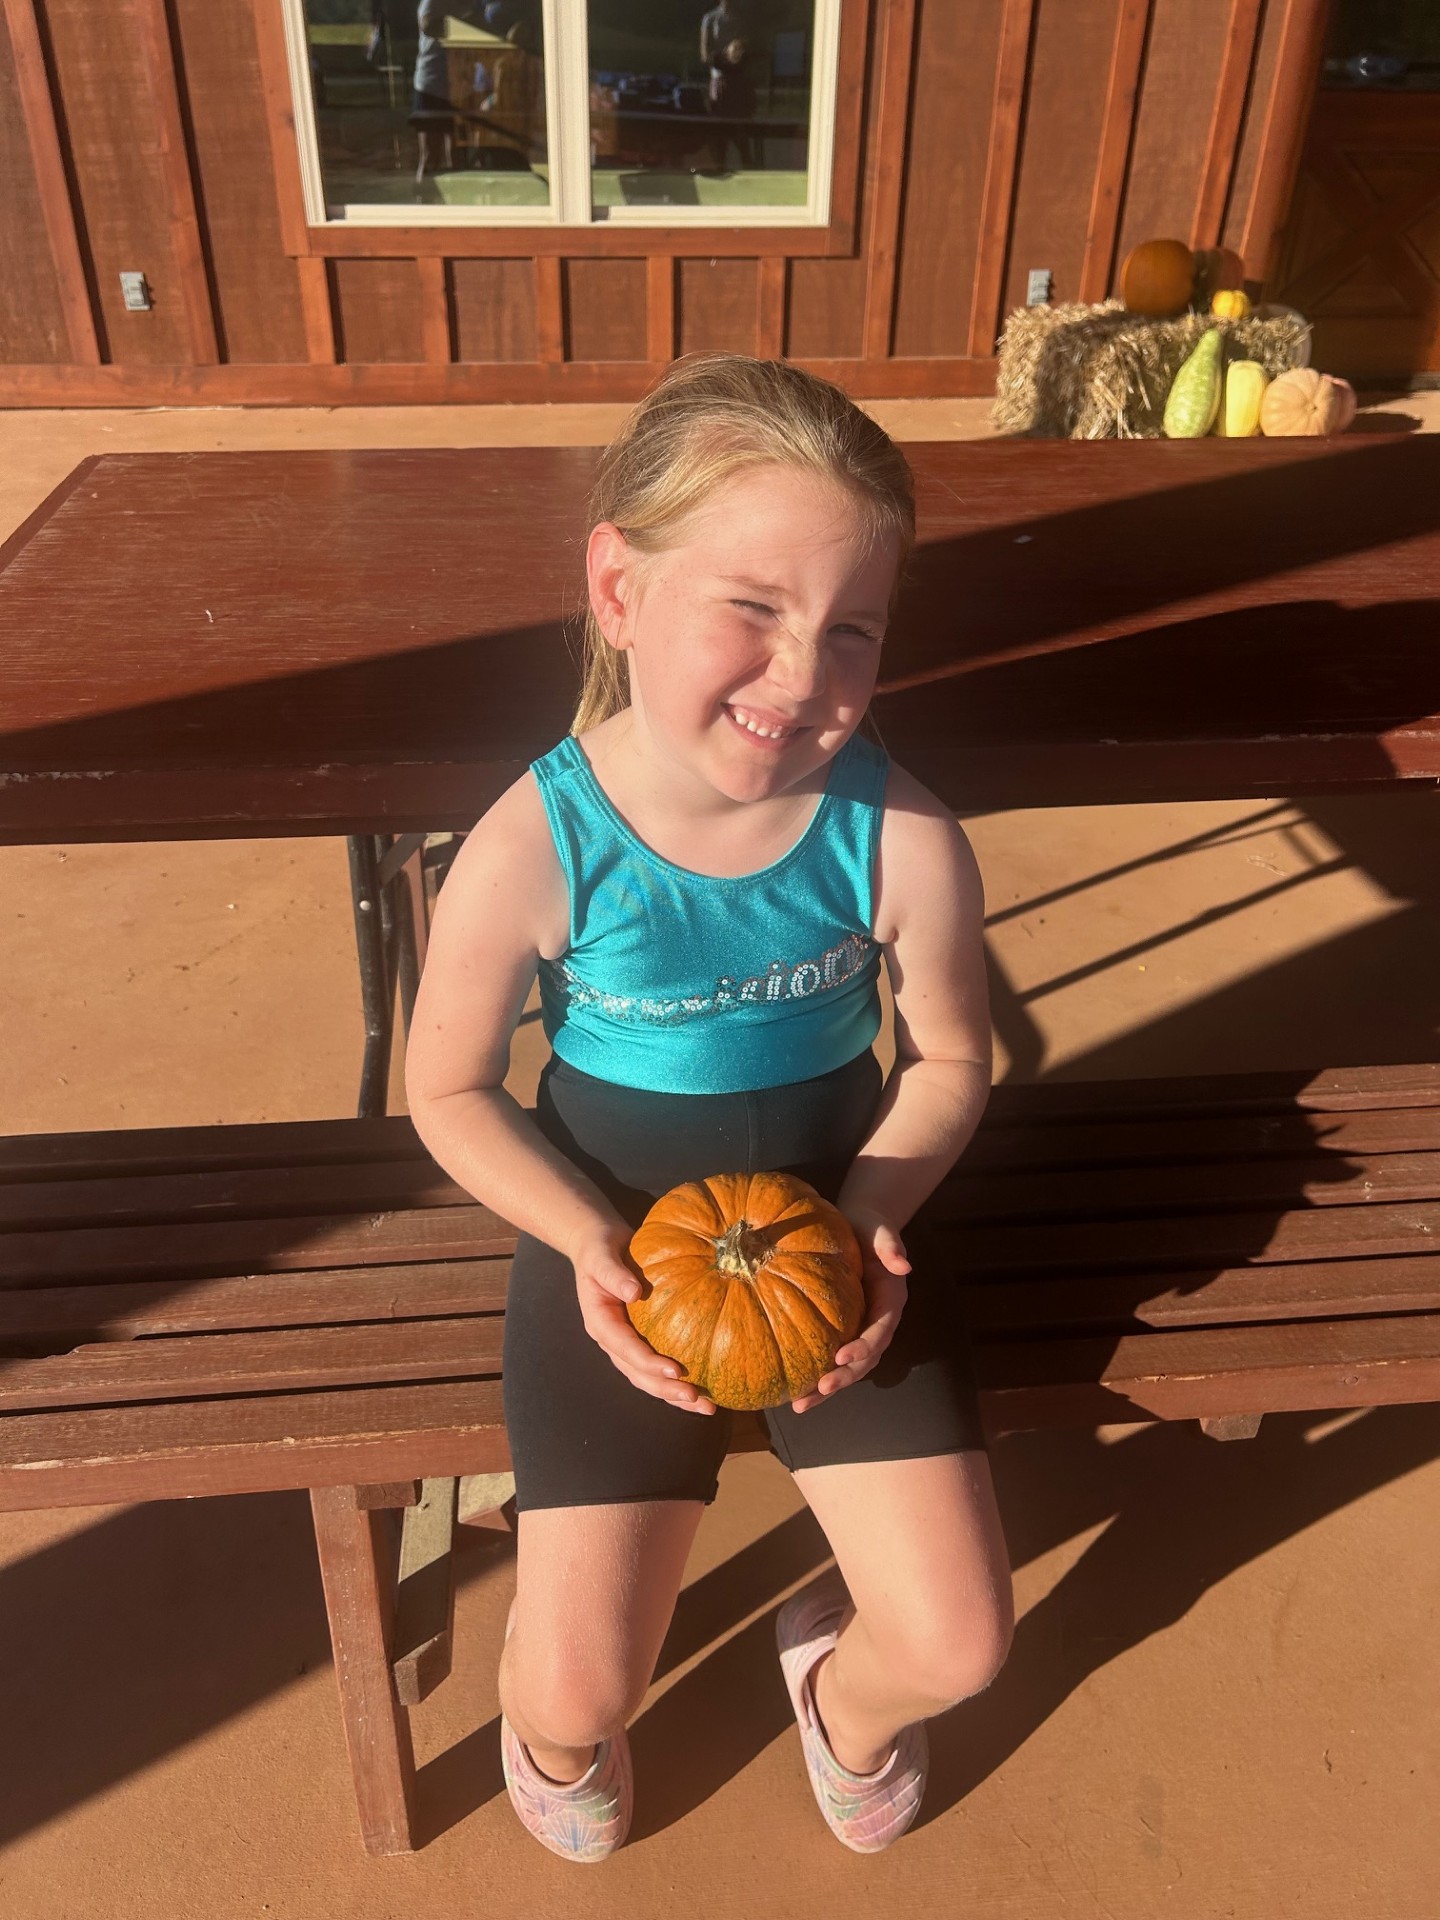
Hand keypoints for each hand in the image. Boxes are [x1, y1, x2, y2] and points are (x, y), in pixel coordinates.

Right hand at [568, 1221, 717, 1415]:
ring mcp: (626, 1342)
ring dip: (674, 1394)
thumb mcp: (599, 1257)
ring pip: (648, 1377)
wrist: (598, 1244)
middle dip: (666, 1390)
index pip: (625, 1349)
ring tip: (706, 1406)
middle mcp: (613, 1340)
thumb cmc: (598, 1248)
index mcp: (601, 1323)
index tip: (675, 1370)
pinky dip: (678, 1379)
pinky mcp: (641, 1338)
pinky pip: (658, 1364)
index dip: (648, 1362)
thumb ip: (613, 1274)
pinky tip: (706, 1387)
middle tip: (696, 1397)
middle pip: (638, 1373)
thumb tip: (634, 1292)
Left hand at [789, 1216, 908, 1413]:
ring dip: (827, 1388)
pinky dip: (816, 1378)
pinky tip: (793, 1392)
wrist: (859, 1227)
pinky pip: (832, 1359)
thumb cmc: (870, 1227)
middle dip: (844, 1378)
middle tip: (820, 1390)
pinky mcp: (843, 1332)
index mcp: (890, 1301)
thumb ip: (891, 1245)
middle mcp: (878, 1322)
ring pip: (849, 1368)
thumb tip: (904, 1266)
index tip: (841, 1356)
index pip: (880, 1331)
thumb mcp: (881, 1230)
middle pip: (865, 1359)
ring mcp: (860, 1329)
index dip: (864, 1347)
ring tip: (801, 1404)